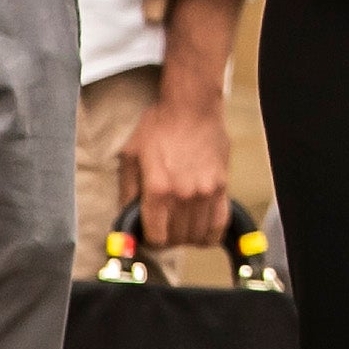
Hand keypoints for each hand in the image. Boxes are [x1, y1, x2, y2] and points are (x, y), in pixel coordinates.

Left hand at [121, 86, 236, 249]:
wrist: (192, 108)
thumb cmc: (158, 127)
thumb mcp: (130, 155)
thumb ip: (127, 190)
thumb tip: (128, 218)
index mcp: (158, 189)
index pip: (157, 237)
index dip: (150, 240)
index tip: (148, 234)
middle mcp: (183, 195)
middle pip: (178, 238)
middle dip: (167, 238)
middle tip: (163, 228)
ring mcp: (205, 192)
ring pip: (198, 234)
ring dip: (187, 236)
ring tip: (180, 226)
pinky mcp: (221, 186)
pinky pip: (220, 223)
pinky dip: (211, 234)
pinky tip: (201, 229)